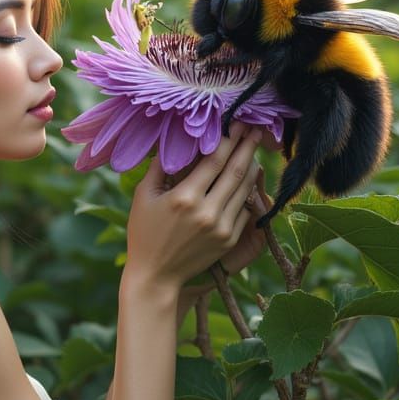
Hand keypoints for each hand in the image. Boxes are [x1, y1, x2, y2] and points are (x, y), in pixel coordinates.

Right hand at [125, 123, 264, 291]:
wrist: (156, 276)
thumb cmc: (144, 233)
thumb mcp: (144, 196)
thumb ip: (160, 167)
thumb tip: (175, 141)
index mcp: (185, 198)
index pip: (216, 160)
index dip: (229, 139)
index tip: (237, 123)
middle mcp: (207, 212)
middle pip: (236, 171)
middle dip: (248, 147)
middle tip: (254, 129)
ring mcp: (221, 228)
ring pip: (244, 190)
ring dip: (251, 167)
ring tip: (253, 150)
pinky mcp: (229, 240)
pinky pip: (244, 210)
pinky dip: (247, 193)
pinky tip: (247, 180)